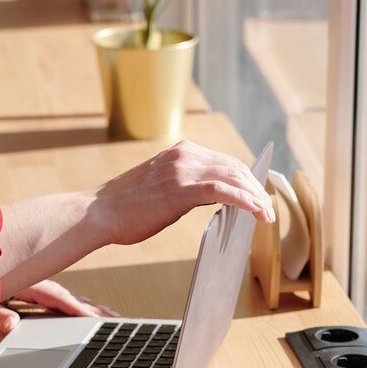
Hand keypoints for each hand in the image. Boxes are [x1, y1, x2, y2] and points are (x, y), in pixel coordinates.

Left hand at [0, 279, 116, 334]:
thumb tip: (12, 325)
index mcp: (23, 283)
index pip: (57, 297)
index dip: (77, 308)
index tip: (96, 317)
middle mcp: (31, 282)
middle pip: (66, 296)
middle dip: (90, 307)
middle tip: (114, 318)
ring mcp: (30, 285)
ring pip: (63, 295)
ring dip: (83, 304)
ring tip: (105, 314)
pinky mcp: (26, 289)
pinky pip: (53, 297)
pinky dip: (69, 302)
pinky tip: (79, 309)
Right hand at [91, 141, 274, 246]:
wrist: (99, 213)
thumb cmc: (125, 207)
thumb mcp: (161, 187)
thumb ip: (187, 186)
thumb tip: (214, 198)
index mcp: (181, 152)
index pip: (226, 161)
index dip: (247, 178)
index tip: (259, 194)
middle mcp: (186, 155)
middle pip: (236, 167)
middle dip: (256, 188)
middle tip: (267, 207)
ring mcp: (184, 170)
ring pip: (235, 177)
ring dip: (256, 197)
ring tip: (266, 214)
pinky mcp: (183, 189)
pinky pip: (225, 192)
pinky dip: (246, 201)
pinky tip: (258, 213)